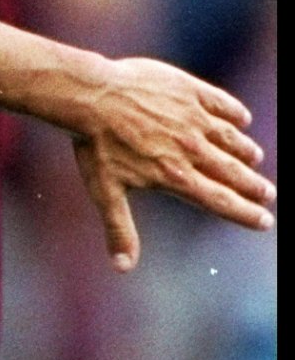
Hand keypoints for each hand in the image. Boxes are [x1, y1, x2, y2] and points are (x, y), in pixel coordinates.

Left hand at [69, 59, 274, 269]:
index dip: (244, 213)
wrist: (91, 96)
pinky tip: (243, 119)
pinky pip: (221, 104)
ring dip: (245, 151)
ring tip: (255, 158)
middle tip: (268, 194)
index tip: (264, 221)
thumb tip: (123, 268)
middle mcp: (191, 149)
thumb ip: (120, 229)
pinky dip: (235, 112)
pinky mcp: (189, 91)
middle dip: (253, 186)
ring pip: (230, 138)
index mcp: (175, 176)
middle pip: (231, 172)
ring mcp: (192, 118)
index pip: (219, 200)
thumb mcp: (104, 191)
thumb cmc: (95, 145)